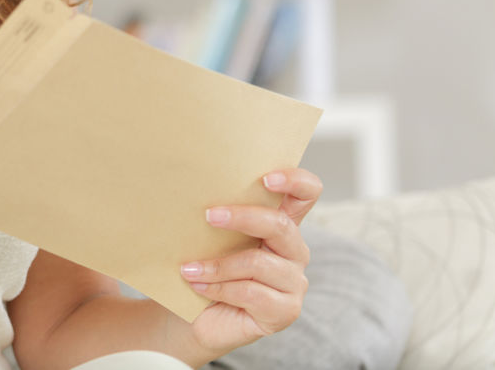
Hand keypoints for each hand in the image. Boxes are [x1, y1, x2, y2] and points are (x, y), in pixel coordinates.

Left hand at [178, 168, 322, 355]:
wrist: (196, 316)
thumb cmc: (205, 268)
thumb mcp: (211, 238)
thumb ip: (217, 217)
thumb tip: (189, 190)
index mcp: (280, 224)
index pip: (306, 194)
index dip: (295, 181)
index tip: (267, 178)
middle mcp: (293, 251)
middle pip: (280, 225)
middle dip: (242, 217)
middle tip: (208, 216)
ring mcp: (293, 282)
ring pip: (258, 263)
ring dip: (217, 265)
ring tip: (188, 268)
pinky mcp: (285, 311)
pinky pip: (251, 292)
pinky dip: (218, 287)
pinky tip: (197, 285)